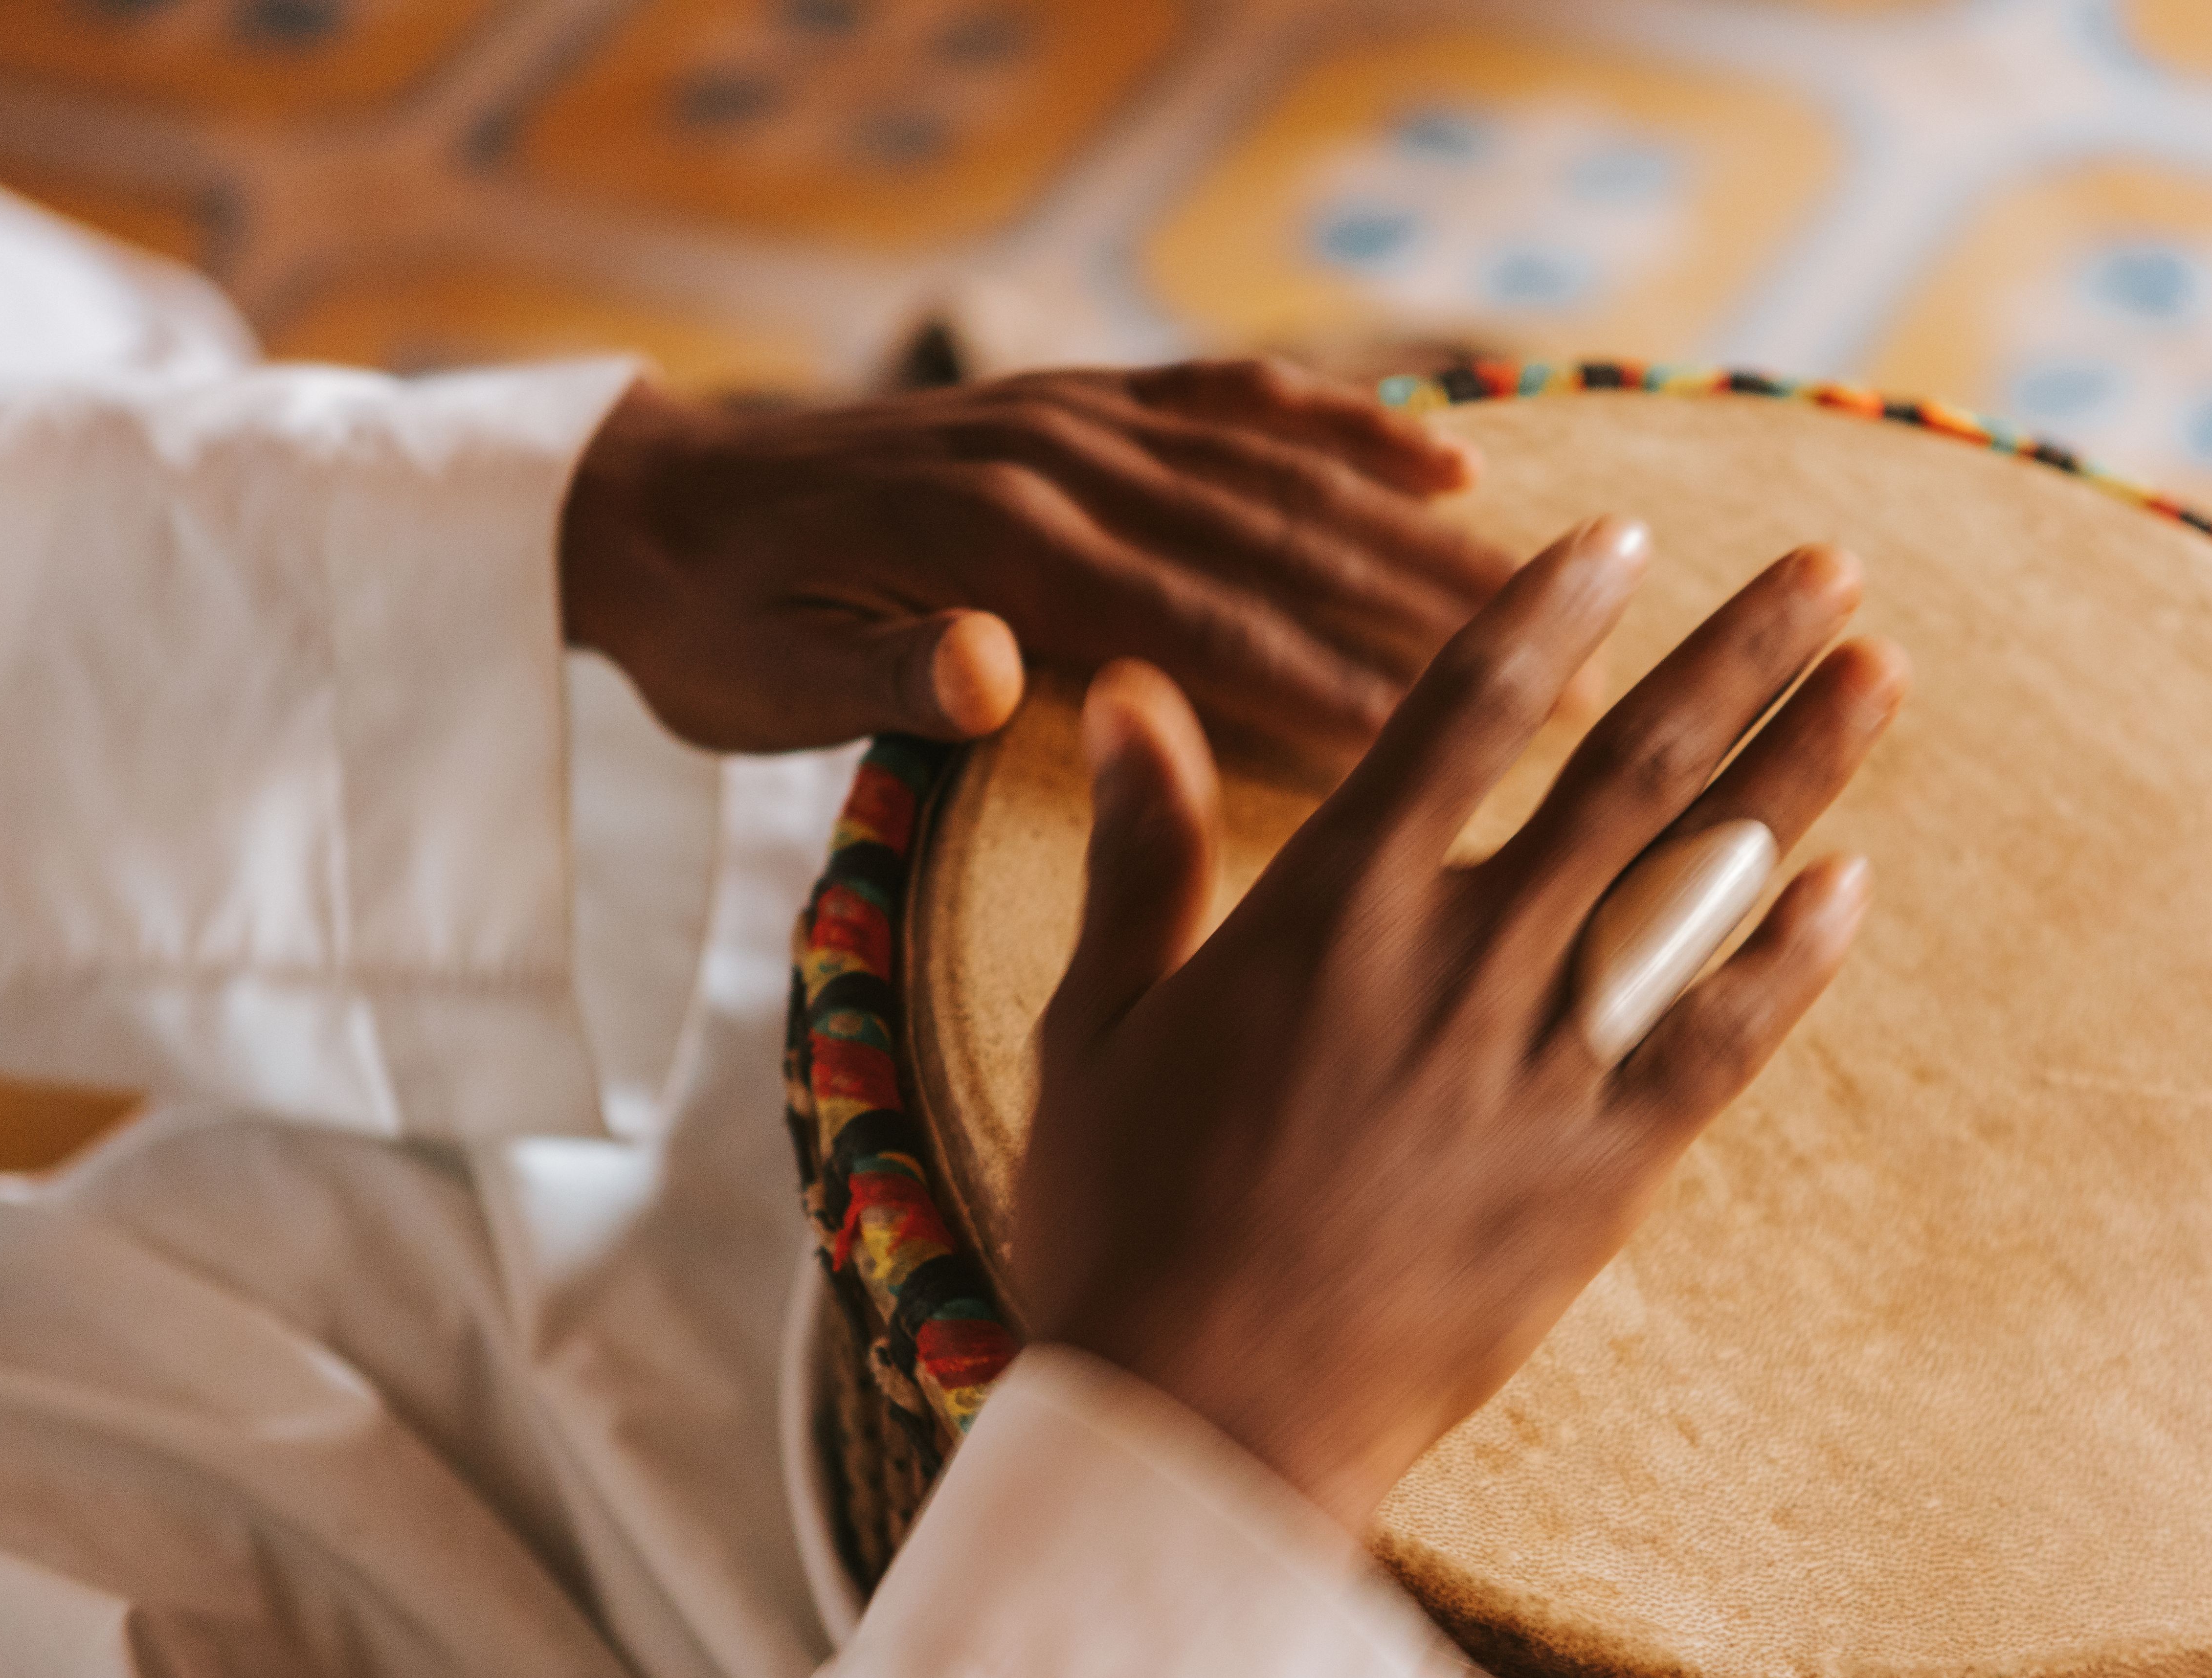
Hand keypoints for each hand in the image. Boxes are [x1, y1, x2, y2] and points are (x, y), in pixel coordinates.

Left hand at [558, 359, 1515, 765]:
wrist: (644, 507)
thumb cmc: (714, 631)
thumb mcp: (765, 683)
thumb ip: (887, 680)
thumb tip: (1000, 673)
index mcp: (992, 545)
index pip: (1199, 627)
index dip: (1331, 687)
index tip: (1453, 747)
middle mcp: (1056, 457)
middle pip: (1276, 540)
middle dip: (1428, 615)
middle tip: (1567, 676)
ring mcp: (1076, 414)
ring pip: (1281, 467)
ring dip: (1418, 528)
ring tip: (1547, 586)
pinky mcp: (1082, 396)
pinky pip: (1239, 397)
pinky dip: (1344, 420)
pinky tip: (1444, 448)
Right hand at [1014, 519, 1907, 1532]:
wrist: (1203, 1428)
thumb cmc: (1123, 1228)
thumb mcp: (1095, 1027)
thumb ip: (1143, 854)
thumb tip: (1132, 691)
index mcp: (1330, 915)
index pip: (1461, 712)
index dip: (1549, 612)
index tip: (1624, 533)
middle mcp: (1457, 966)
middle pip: (1626, 772)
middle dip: (1739, 655)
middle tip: (1835, 567)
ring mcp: (1542, 1070)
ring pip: (1696, 885)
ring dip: (1795, 772)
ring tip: (1880, 677)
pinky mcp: (1598, 1175)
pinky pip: (1717, 1044)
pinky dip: (1788, 961)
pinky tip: (1852, 885)